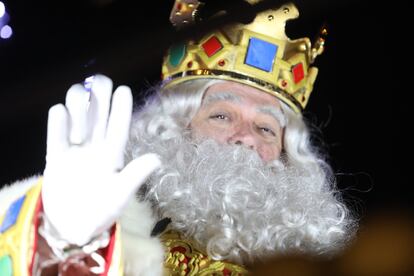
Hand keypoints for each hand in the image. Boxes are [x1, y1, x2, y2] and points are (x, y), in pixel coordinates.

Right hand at [42, 75, 160, 245]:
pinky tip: (59, 113)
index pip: (119, 124)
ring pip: (77, 115)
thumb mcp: (121, 195)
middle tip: (100, 87)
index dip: (121, 107)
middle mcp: (96, 145)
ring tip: (80, 134)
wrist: (73, 226)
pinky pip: (54, 133)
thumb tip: (157, 159)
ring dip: (78, 109)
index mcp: (113, 153)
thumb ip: (135, 176)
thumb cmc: (102, 210)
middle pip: (98, 111)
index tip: (123, 90)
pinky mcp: (55, 156)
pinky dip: (57, 121)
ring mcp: (75, 149)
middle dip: (100, 94)